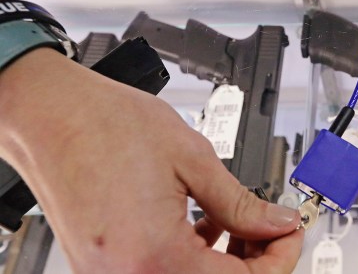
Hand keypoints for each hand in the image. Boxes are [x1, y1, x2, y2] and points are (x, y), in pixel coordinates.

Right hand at [0, 48, 302, 272]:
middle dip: (253, 260)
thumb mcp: (194, 159)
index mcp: (155, 256)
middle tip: (270, 226)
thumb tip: (279, 223)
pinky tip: (205, 224)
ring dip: (225, 259)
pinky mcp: (104, 265)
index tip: (291, 232)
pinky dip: (194, 256)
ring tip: (239, 220)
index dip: (280, 258)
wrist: (51, 114)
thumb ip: (243, 202)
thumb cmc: (106, 125)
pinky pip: (163, 272)